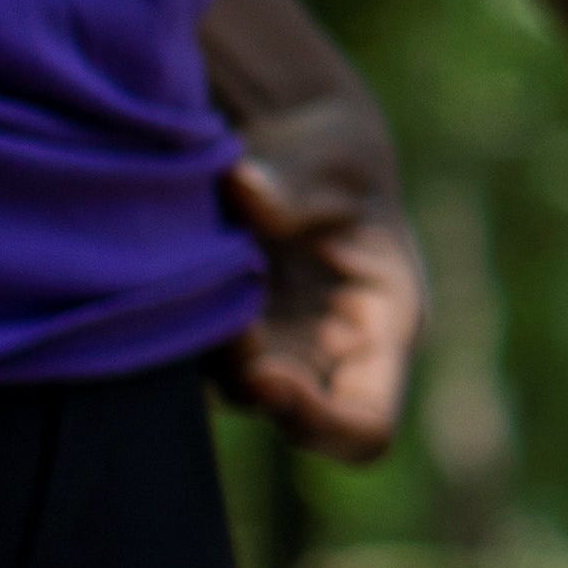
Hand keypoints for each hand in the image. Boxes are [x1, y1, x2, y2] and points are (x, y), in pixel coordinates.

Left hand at [219, 83, 425, 463]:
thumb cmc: (330, 152)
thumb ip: (295, 184)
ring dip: (216, 355)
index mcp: (388, 325)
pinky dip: (187, 338)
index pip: (366, 424)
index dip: (318, 419)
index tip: (268, 373)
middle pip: (294, 421)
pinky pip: (202, 366)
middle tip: (225, 320)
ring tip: (203, 281)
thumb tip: (249, 191)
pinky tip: (180, 284)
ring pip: (240, 394)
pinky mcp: (231, 341)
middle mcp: (335, 357)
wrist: (291, 143)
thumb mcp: (330, 155)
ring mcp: (279, 354)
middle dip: (253, 380)